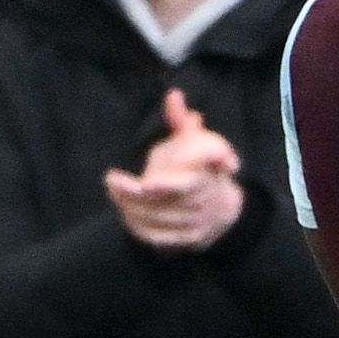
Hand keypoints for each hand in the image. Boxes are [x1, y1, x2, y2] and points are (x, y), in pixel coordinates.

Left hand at [105, 90, 247, 249]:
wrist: (225, 211)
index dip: (169, 182)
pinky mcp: (186, 241)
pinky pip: (157, 237)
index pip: (191, 180)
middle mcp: (205, 202)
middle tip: (113, 180)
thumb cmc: (203, 170)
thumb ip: (181, 122)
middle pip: (167, 202)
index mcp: (209, 175)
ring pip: (158, 219)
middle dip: (136, 194)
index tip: (147, 183)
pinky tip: (125, 211)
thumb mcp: (196, 142)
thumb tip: (173, 96)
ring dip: (131, 207)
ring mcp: (196, 224)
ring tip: (115, 190)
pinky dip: (138, 225)